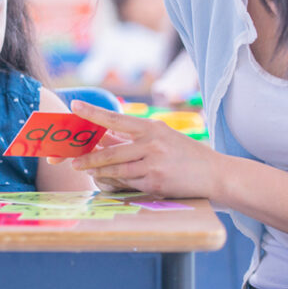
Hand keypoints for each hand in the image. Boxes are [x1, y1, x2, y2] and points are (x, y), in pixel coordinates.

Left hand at [66, 100, 223, 198]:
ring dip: (96, 171)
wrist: (215, 173)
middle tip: (72, 160)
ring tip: (83, 171)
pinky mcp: (156, 181)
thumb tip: (104, 136)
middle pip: (110, 151)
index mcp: (152, 127)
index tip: (74, 105)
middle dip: (88, 157)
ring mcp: (154, 163)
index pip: (116, 118)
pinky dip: (115, 183)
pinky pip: (128, 183)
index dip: (93, 112)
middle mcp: (152, 143)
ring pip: (115, 169)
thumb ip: (135, 138)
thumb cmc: (185, 155)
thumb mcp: (163, 138)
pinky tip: (107, 182)